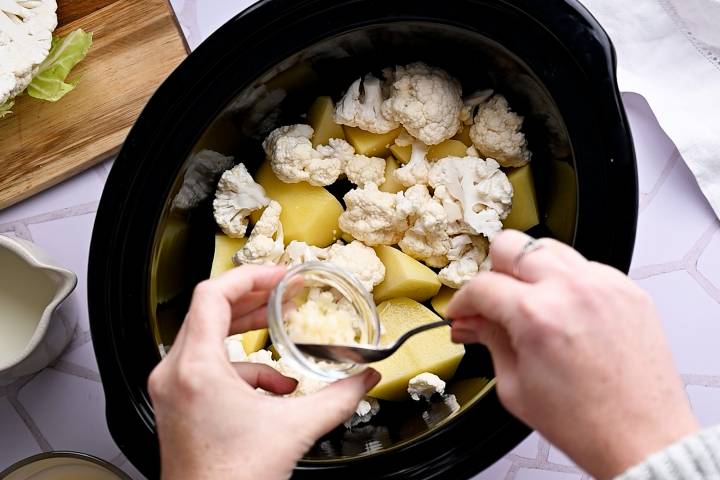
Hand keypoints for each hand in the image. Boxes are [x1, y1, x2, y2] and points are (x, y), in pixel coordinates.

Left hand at [148, 265, 379, 479]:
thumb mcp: (295, 430)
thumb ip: (338, 398)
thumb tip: (364, 379)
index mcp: (197, 368)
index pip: (213, 295)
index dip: (250, 277)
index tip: (278, 276)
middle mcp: (175, 374)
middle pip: (208, 311)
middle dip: (251, 300)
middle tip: (282, 294)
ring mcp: (172, 389)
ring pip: (206, 338)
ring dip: (246, 331)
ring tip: (280, 329)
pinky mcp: (178, 404)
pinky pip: (208, 368)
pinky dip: (242, 368)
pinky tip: (274, 387)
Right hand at [447, 230, 698, 478]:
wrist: (641, 438)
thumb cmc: (585, 423)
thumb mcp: (515, 386)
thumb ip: (489, 341)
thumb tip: (472, 321)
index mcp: (536, 316)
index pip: (481, 286)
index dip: (462, 301)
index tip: (461, 312)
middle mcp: (571, 290)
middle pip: (512, 245)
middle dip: (493, 270)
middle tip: (493, 298)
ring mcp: (604, 285)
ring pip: (548, 247)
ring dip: (529, 269)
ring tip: (528, 300)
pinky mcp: (627, 290)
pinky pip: (584, 267)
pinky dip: (566, 282)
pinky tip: (563, 310)